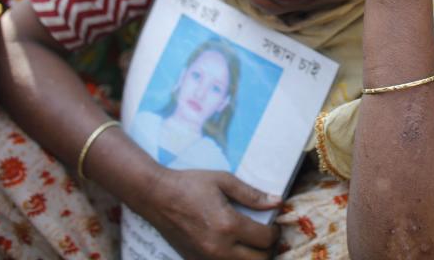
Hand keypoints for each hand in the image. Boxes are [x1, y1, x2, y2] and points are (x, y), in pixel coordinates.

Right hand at [141, 169, 279, 259]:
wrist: (156, 196)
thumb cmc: (190, 184)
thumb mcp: (223, 181)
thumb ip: (252, 194)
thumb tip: (277, 202)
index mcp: (228, 225)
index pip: (265, 239)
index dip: (275, 231)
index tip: (273, 224)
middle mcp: (219, 247)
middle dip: (267, 249)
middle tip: (265, 236)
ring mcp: (206, 258)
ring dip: (251, 257)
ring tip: (251, 243)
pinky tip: (232, 247)